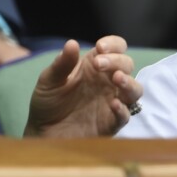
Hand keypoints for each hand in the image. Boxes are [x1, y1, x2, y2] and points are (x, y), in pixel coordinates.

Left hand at [24, 35, 142, 137]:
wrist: (41, 134)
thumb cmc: (48, 103)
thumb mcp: (49, 80)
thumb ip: (62, 63)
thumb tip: (72, 43)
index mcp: (96, 65)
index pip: (116, 47)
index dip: (113, 44)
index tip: (100, 47)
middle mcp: (109, 81)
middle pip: (127, 64)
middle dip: (116, 61)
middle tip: (98, 64)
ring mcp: (113, 101)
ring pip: (135, 89)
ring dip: (129, 82)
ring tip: (117, 78)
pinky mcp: (111, 123)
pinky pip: (126, 115)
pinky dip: (123, 109)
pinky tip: (113, 104)